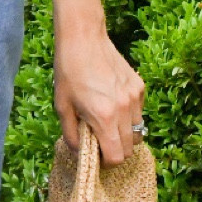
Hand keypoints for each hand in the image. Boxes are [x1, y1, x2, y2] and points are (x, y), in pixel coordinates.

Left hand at [53, 22, 145, 165]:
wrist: (83, 39)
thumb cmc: (68, 72)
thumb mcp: (62, 106)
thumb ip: (71, 135)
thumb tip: (79, 153)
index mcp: (104, 117)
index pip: (117, 157)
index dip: (107, 162)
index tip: (97, 155)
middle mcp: (124, 110)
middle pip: (130, 148)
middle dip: (116, 150)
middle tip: (101, 141)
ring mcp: (134, 97)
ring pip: (138, 131)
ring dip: (124, 134)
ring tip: (107, 122)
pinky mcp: (139, 86)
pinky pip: (139, 112)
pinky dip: (129, 115)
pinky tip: (113, 103)